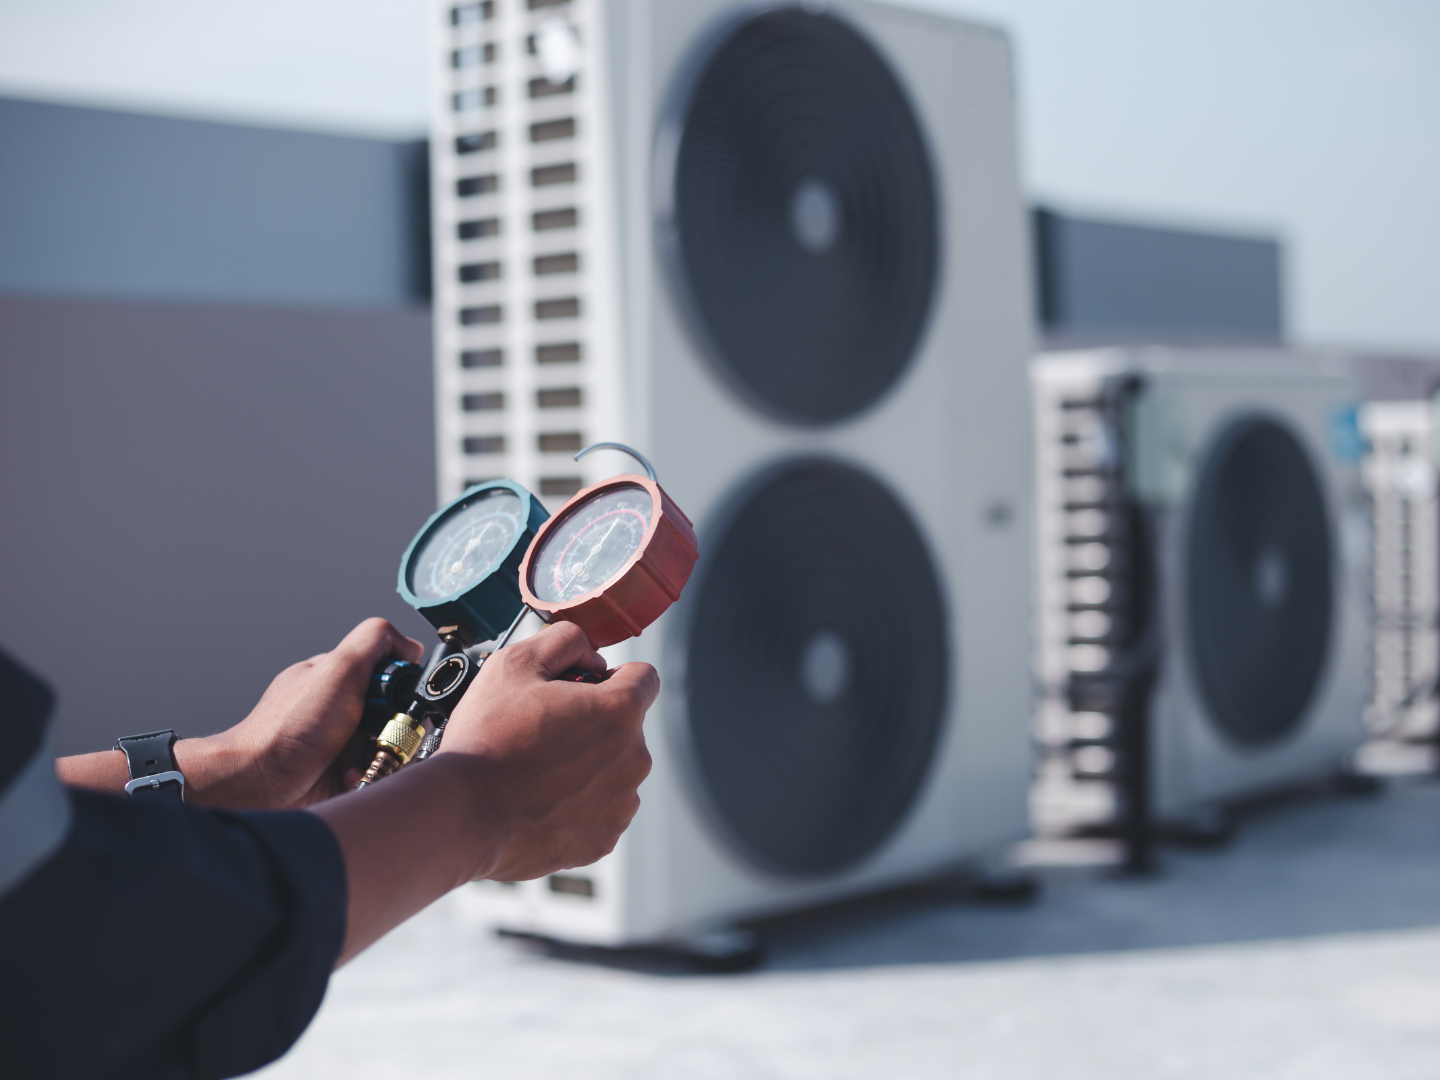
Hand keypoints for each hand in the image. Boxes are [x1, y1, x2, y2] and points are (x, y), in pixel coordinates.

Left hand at [197, 618, 423, 808]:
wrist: (260, 782)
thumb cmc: (286, 728)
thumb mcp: (336, 668)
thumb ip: (374, 642)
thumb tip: (411, 644)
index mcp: (341, 678)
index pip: (393, 676)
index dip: (401, 690)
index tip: (396, 703)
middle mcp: (344, 709)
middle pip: (399, 715)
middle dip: (396, 730)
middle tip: (377, 736)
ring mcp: (345, 742)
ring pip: (393, 748)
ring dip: (384, 758)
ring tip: (359, 763)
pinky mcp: (346, 773)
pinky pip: (377, 775)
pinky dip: (370, 777)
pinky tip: (350, 778)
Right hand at [310, 619, 657, 963]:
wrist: (463, 814)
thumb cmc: (488, 738)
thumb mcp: (517, 661)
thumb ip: (566, 640)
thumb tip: (589, 655)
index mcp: (621, 712)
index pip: (643, 677)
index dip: (611, 675)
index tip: (580, 688)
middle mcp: (634, 759)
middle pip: (626, 726)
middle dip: (595, 721)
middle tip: (543, 728)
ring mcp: (621, 804)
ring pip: (615, 769)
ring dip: (589, 764)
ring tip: (537, 767)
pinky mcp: (603, 840)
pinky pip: (600, 809)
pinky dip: (578, 803)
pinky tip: (540, 799)